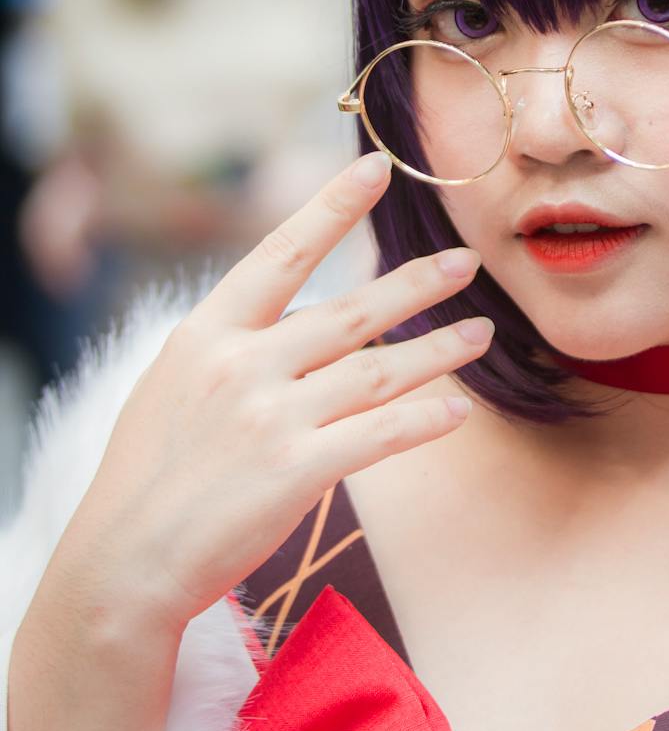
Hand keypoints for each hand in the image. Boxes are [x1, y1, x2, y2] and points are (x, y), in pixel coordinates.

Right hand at [55, 151, 492, 631]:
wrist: (125, 561)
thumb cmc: (149, 475)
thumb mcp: (172, 383)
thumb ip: (229, 345)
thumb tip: (284, 312)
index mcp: (207, 333)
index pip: (281, 253)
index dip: (332, 207)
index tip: (377, 170)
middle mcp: (242, 364)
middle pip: (351, 312)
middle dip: (416, 282)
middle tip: (467, 260)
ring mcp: (272, 416)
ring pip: (379, 369)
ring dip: (440, 350)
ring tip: (482, 333)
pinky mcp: (298, 470)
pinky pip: (381, 434)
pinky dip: (425, 419)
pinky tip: (457, 409)